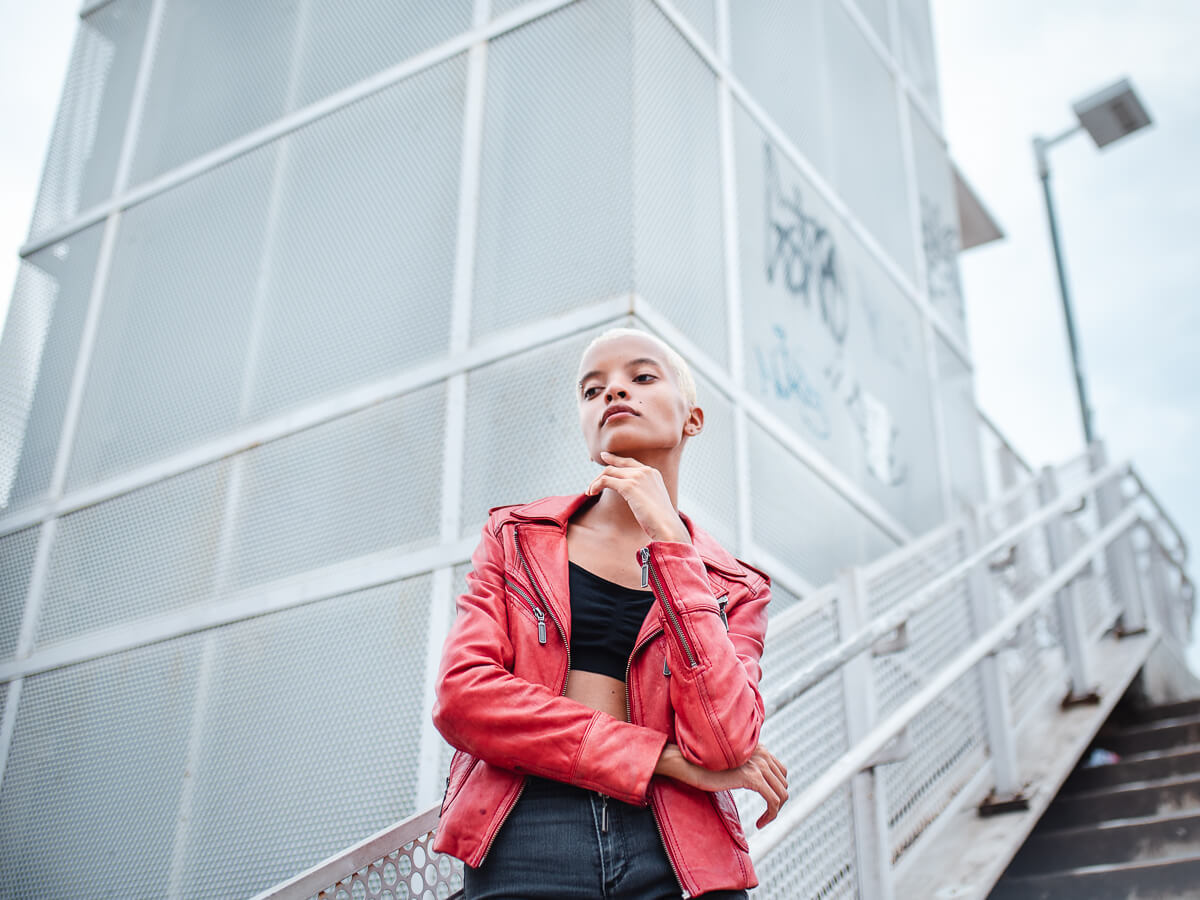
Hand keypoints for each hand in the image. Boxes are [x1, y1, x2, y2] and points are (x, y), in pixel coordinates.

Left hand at [586, 451, 689, 542]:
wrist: (667, 526)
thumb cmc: (661, 520)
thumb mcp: (654, 501)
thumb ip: (644, 494)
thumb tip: (635, 498)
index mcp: (653, 473)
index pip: (629, 461)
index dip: (615, 459)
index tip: (604, 457)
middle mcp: (645, 471)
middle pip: (615, 466)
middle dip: (601, 475)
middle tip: (591, 486)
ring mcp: (637, 477)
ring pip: (608, 472)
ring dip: (596, 481)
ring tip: (590, 492)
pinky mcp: (629, 486)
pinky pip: (606, 480)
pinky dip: (596, 485)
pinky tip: (591, 493)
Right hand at [654, 743, 788, 828]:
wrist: (688, 764)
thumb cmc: (705, 766)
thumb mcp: (731, 764)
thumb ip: (745, 766)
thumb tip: (753, 779)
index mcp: (758, 748)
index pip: (781, 771)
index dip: (776, 789)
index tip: (766, 803)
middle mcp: (761, 753)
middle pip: (783, 783)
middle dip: (777, 801)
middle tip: (764, 815)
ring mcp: (758, 764)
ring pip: (781, 794)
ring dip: (774, 811)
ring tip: (762, 821)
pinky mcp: (752, 777)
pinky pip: (773, 801)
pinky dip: (771, 815)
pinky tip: (759, 823)